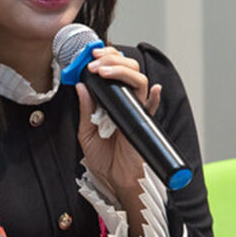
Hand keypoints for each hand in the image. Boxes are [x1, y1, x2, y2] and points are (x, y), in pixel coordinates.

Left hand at [75, 46, 161, 224]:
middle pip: (128, 69)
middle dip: (112, 59)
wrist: (115, 181)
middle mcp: (125, 102)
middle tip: (94, 60)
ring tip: (103, 70)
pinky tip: (153, 90)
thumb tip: (80, 85)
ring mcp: (135, 111)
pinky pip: (152, 108)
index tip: (90, 54)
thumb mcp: (86, 132)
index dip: (105, 58)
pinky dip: (154, 98)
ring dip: (121, 70)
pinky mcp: (143, 124)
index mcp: (111, 101)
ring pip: (138, 81)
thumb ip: (85, 109)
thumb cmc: (104, 159)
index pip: (113, 71)